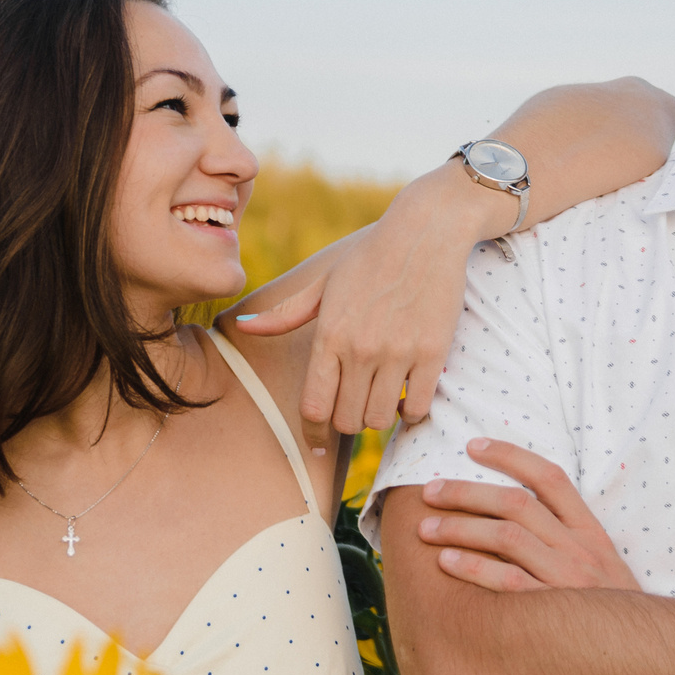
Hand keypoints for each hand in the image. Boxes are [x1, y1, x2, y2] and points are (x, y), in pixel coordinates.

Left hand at [233, 165, 506, 433]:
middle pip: (346, 420)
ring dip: (378, 416)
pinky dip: (410, 411)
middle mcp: (360, 348)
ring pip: (379, 419)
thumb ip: (284, 314)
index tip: (316, 443)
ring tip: (380, 399)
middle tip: (354, 406)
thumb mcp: (323, 283)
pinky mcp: (432, 353)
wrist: (425, 232)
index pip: (312, 406)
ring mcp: (397, 352)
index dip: (312, 433)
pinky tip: (407, 395)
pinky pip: (416, 407)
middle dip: (347, 421)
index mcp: (329, 335)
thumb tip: (243, 327)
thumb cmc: (370, 257)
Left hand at [416, 438, 641, 592]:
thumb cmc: (611, 612)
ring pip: (506, 537)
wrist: (644, 658)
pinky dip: (473, 568)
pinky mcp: (552, 611)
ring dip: (460, 527)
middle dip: (467, 492)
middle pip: (516, 503)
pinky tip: (444, 561)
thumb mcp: (603, 567)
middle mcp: (579, 549)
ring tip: (425, 527)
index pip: (550, 478)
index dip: (510, 455)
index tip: (473, 446)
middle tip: (429, 491)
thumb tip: (514, 515)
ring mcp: (566, 579)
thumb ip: (568, 539)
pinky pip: (506, 582)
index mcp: (591, 532)